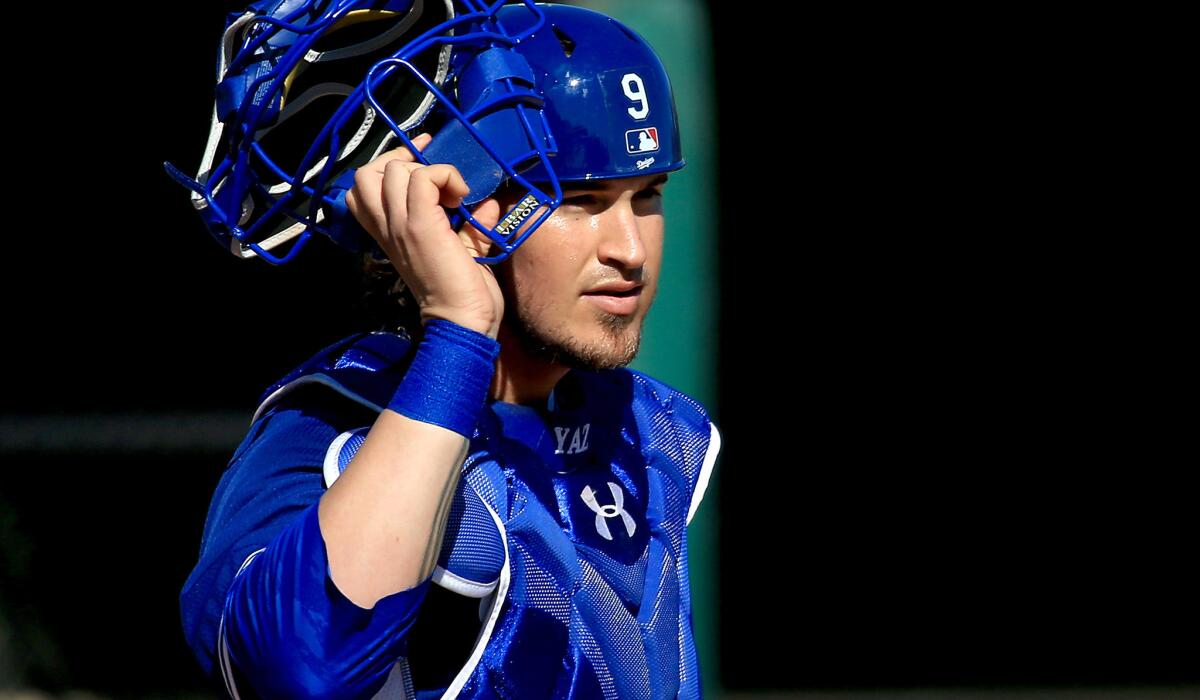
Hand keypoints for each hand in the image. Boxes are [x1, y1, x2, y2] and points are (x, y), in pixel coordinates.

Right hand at [345, 133, 504, 338]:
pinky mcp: (420, 226)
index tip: (426, 163)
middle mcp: (387, 227)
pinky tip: (460, 196)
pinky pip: (423, 179)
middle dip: (402, 161)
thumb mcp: (463, 250)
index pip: (363, 187)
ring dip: (425, 171)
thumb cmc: (463, 294)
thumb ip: (470, 224)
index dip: (391, 165)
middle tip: (436, 178)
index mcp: (389, 234)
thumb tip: (488, 203)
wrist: (463, 321)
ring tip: (450, 194)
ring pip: (392, 171)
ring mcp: (400, 226)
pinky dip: (444, 176)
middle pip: (368, 172)